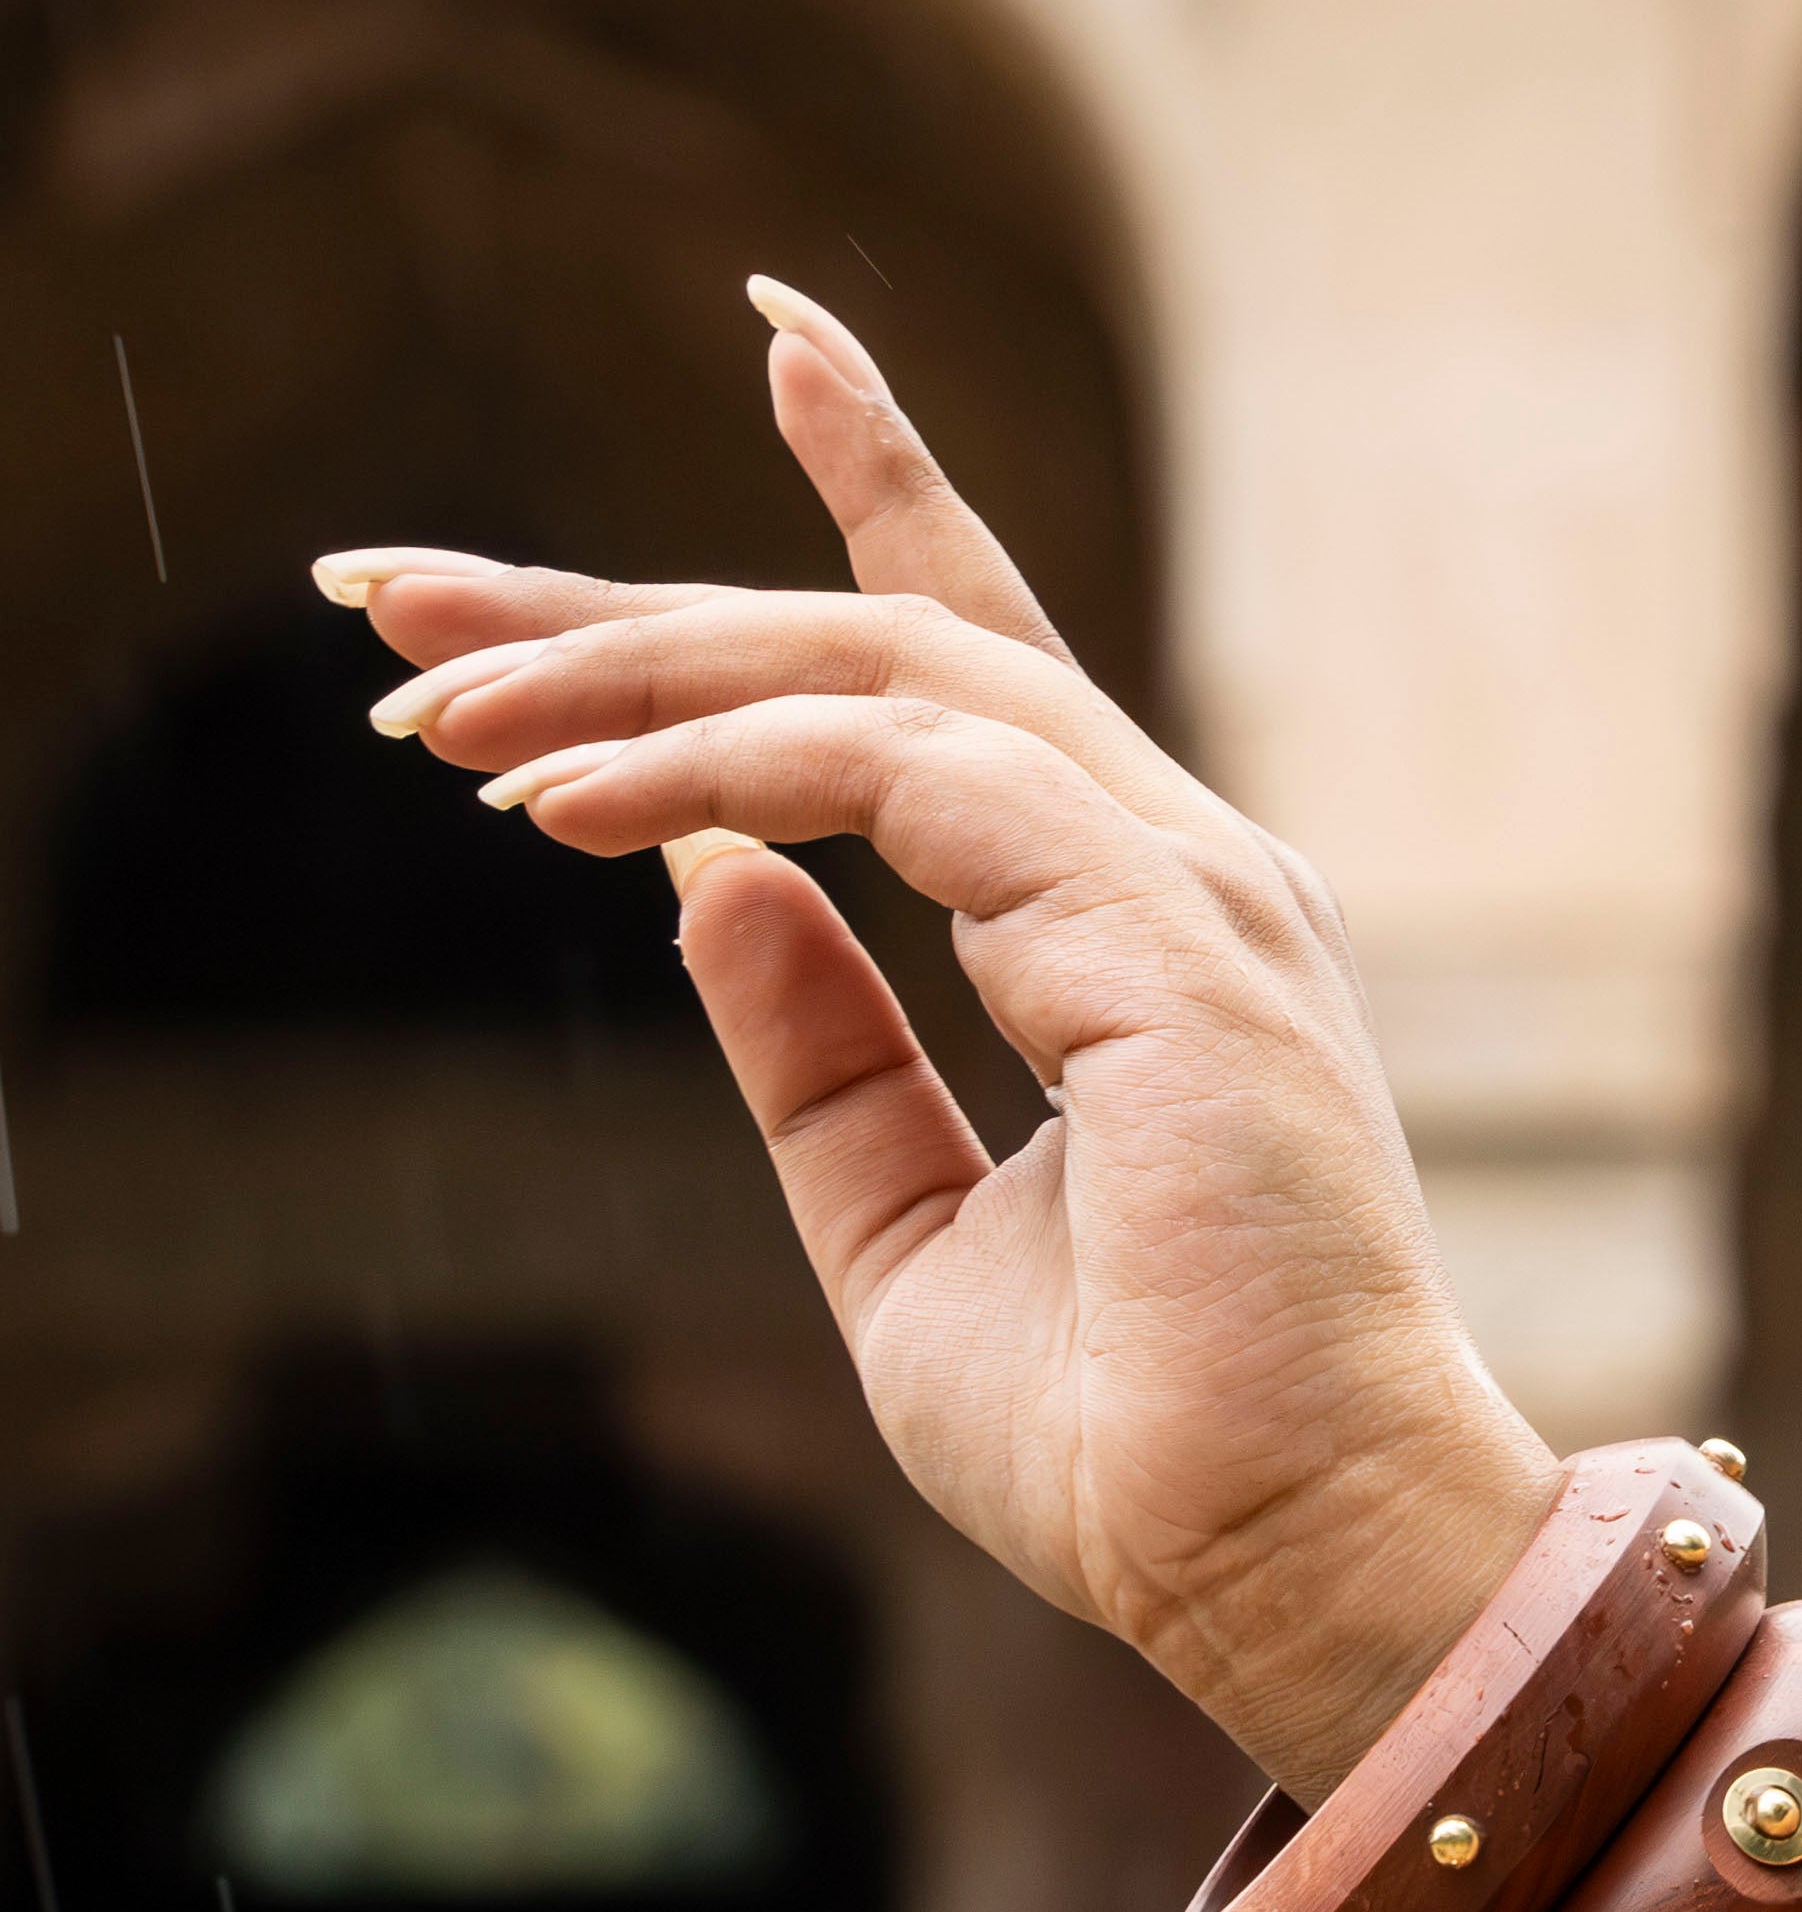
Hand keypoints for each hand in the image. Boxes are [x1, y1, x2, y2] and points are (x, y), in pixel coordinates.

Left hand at [313, 278, 1551, 1808]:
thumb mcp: (905, 1224)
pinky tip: (568, 808)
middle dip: (634, 608)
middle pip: (885, 645)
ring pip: (881, 677)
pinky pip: (906, 774)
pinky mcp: (1171, 938)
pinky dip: (723, 767)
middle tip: (402, 607)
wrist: (1289, 1559)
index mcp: (1139, 933)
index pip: (988, 668)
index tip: (781, 352)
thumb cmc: (1139, 1443)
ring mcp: (1190, 891)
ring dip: (640, 675)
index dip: (876, 498)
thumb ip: (822, 1050)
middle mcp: (1179, 874)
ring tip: (444, 723)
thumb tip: (700, 878)